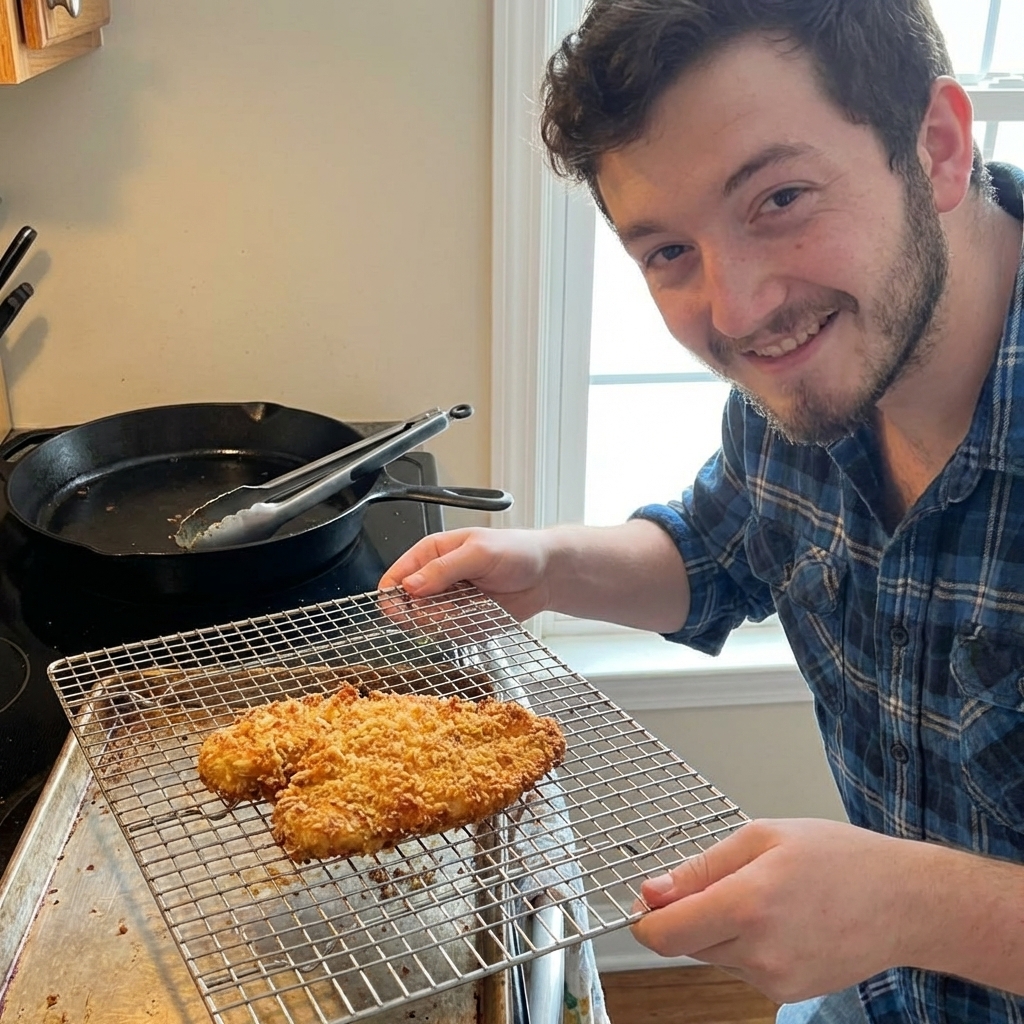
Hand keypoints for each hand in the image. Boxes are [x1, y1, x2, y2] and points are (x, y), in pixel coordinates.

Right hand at [378, 527, 552, 620]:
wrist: (545, 574)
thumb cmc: (516, 551)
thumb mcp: (479, 552)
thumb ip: (444, 568)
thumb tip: (411, 584)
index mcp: (430, 553)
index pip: (395, 578)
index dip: (393, 597)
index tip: (403, 609)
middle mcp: (434, 579)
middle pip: (406, 608)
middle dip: (426, 614)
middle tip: (453, 607)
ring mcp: (446, 602)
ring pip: (427, 625)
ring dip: (449, 622)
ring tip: (475, 605)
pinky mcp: (460, 621)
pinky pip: (449, 635)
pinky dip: (464, 631)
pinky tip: (482, 615)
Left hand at [631, 818, 915, 1003]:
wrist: (904, 902)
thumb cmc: (840, 859)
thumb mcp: (762, 837)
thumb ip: (700, 867)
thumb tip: (653, 891)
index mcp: (747, 904)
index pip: (665, 933)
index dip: (646, 918)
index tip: (648, 900)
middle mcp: (758, 951)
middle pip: (686, 942)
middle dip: (691, 912)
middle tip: (730, 878)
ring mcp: (774, 979)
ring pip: (713, 953)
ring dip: (720, 927)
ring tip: (766, 895)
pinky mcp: (787, 992)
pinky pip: (742, 967)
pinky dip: (746, 944)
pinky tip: (781, 919)